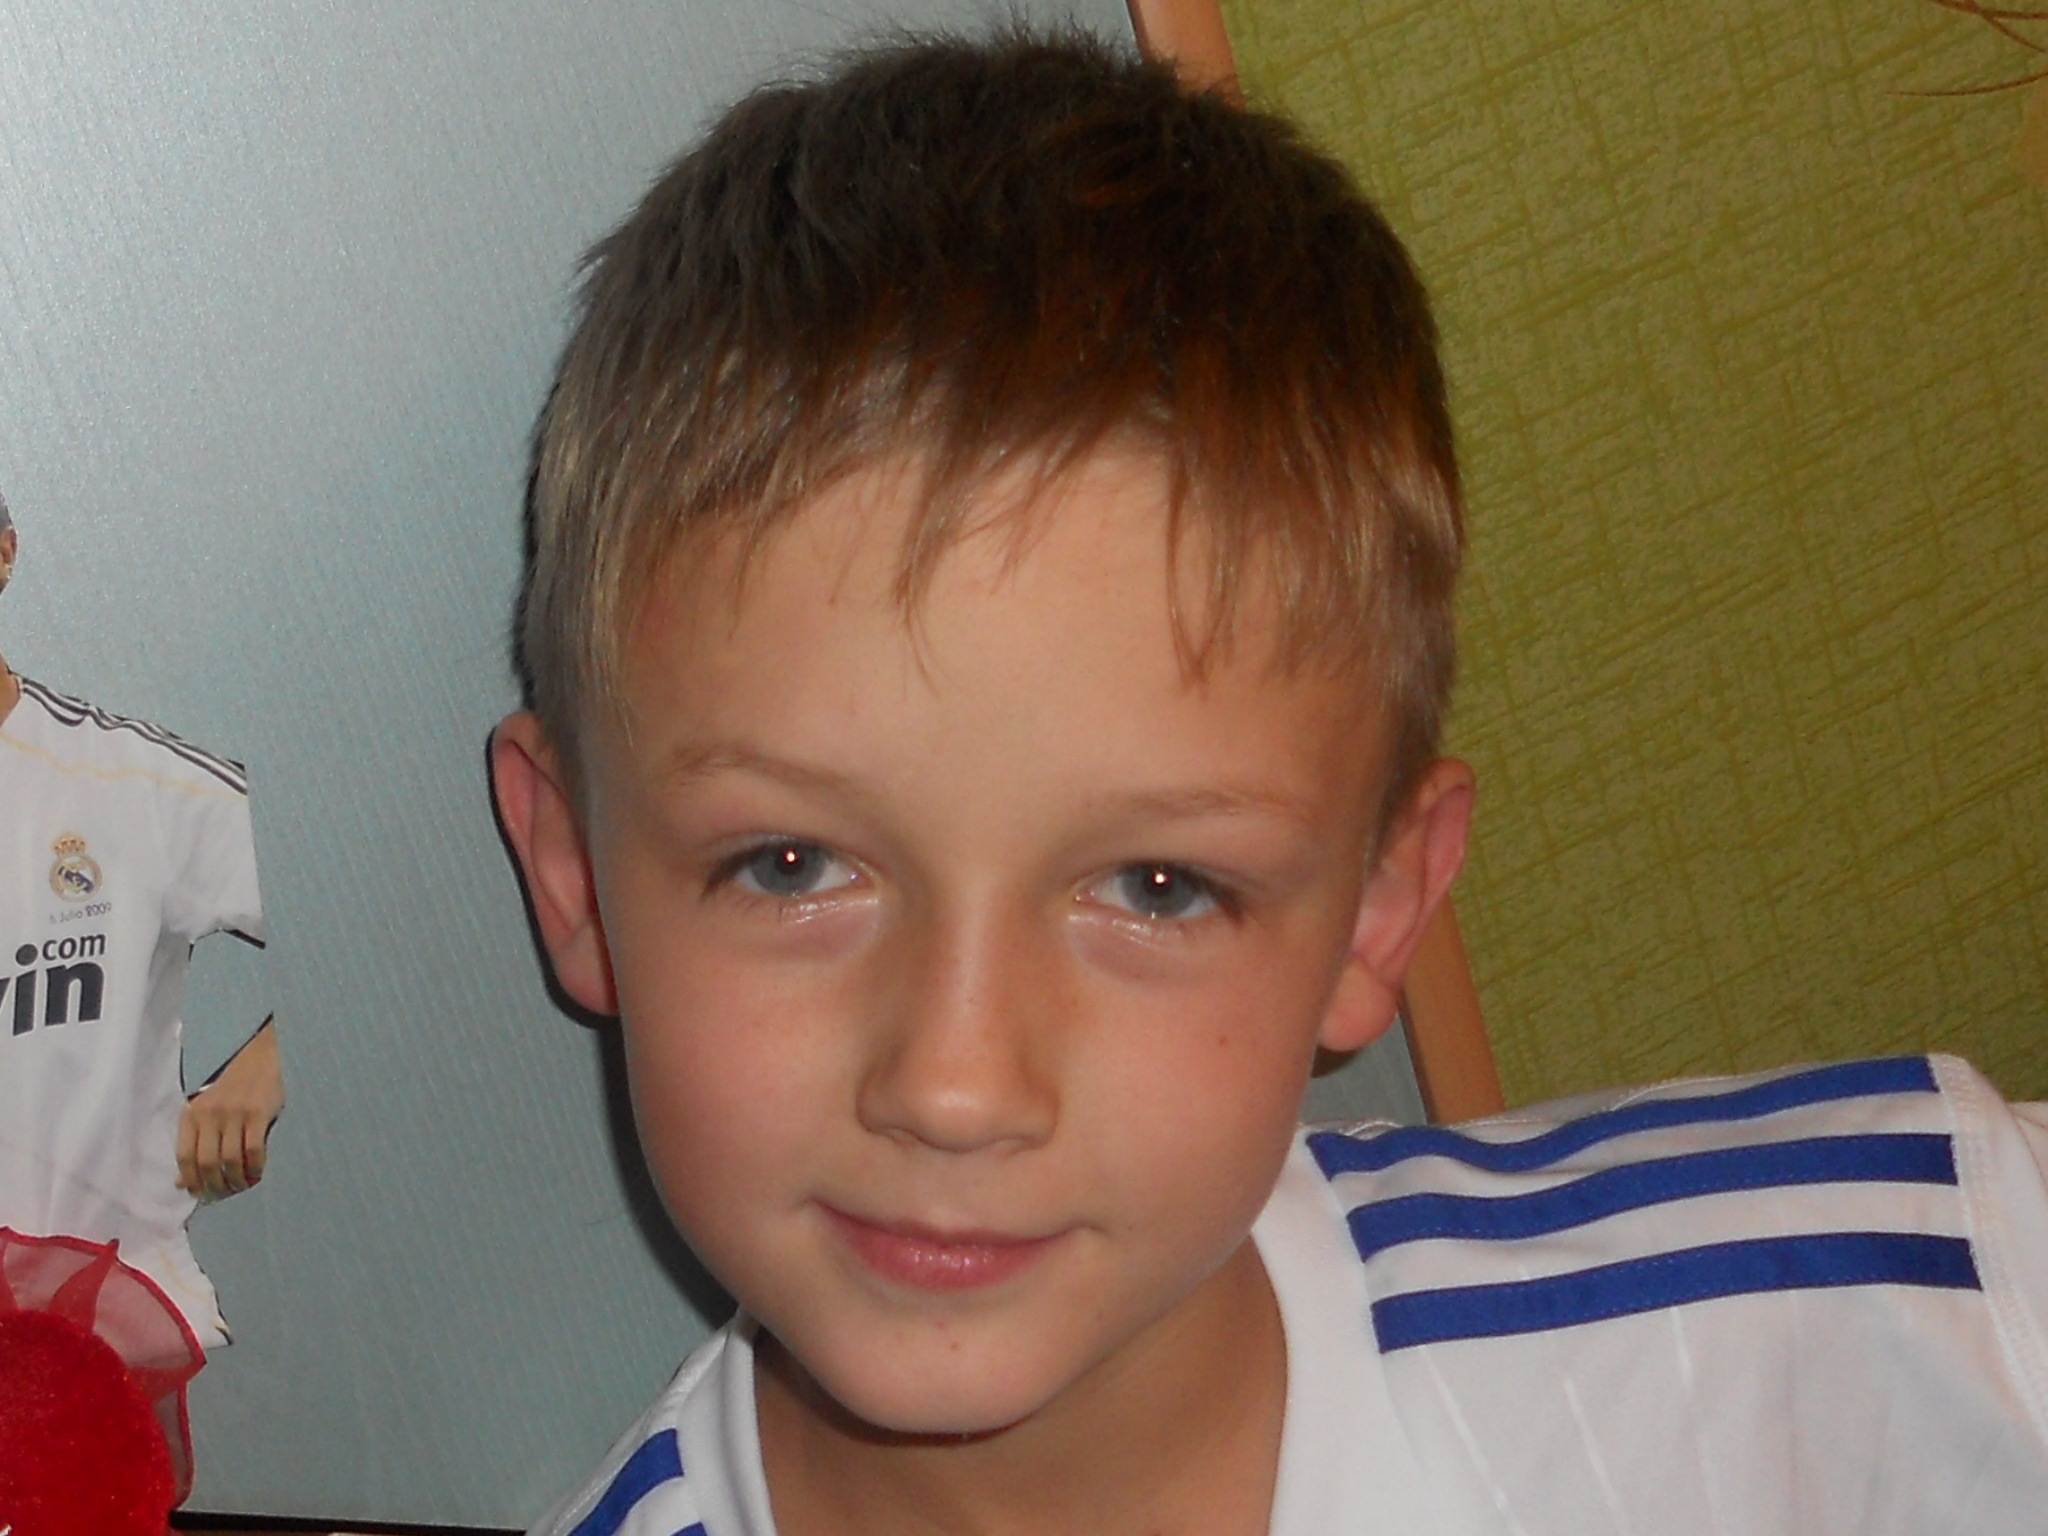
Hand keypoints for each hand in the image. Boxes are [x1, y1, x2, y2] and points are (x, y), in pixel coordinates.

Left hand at [178, 1017, 284, 1200]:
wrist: (264, 1055)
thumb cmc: (234, 1086)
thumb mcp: (207, 1110)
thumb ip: (194, 1143)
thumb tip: (180, 1183)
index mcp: (192, 1112)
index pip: (184, 1157)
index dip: (192, 1181)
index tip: (201, 1195)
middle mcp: (210, 1113)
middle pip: (206, 1162)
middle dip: (214, 1186)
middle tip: (224, 1196)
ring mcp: (235, 1112)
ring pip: (230, 1160)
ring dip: (236, 1181)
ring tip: (242, 1187)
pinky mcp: (259, 1112)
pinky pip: (254, 1150)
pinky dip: (255, 1168)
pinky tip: (257, 1173)